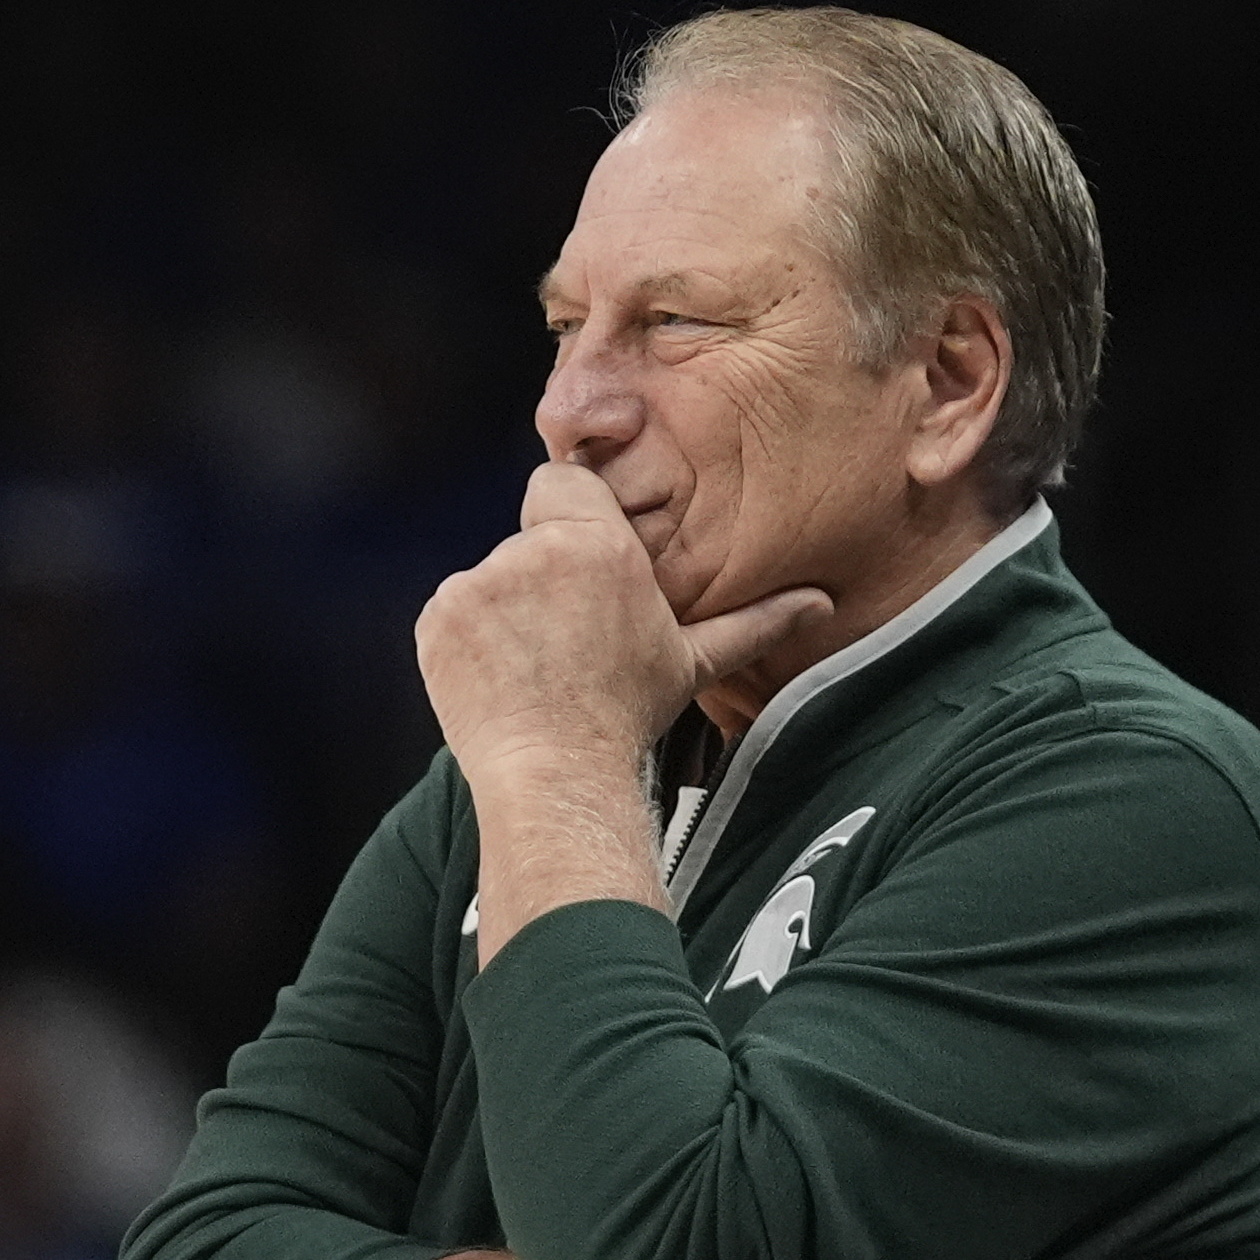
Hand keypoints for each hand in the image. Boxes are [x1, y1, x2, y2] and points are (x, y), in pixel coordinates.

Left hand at [415, 462, 828, 778]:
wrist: (557, 777)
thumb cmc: (629, 717)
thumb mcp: (694, 662)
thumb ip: (754, 622)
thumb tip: (821, 605)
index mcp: (599, 544)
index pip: (563, 482)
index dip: (572, 520)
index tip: (582, 570)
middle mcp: (534, 551)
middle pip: (528, 536)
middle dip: (542, 575)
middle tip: (566, 638)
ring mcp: (477, 583)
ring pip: (490, 578)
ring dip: (505, 611)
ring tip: (535, 668)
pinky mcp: (438, 618)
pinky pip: (452, 613)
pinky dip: (468, 640)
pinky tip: (500, 679)